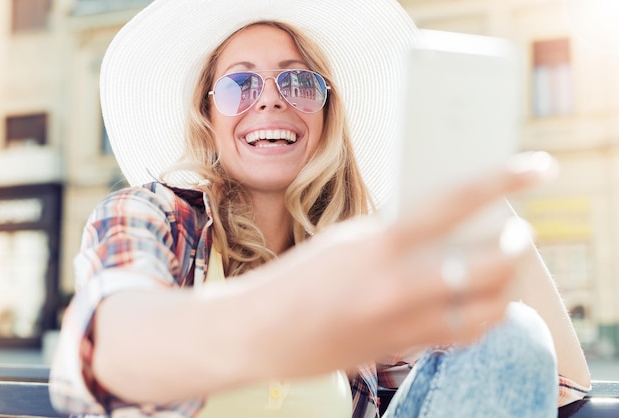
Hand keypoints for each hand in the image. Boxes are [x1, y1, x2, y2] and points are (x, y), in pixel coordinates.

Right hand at [242, 151, 556, 377]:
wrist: (259, 332)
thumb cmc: (296, 279)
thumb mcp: (348, 241)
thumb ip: (398, 236)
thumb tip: (445, 231)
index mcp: (378, 242)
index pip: (455, 201)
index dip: (503, 179)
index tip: (538, 168)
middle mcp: (397, 284)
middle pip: (491, 266)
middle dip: (518, 247)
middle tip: (521, 235)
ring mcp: (403, 323)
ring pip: (488, 309)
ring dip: (506, 286)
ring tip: (504, 270)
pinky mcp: (402, 351)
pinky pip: (463, 336)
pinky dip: (482, 317)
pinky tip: (479, 304)